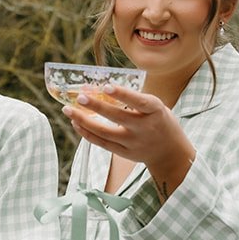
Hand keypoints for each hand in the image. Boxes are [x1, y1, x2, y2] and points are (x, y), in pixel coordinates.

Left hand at [64, 84, 195, 197]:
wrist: (169, 152)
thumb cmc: (159, 121)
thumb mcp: (154, 107)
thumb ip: (131, 99)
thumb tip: (97, 88)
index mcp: (156, 111)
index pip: (139, 102)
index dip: (122, 94)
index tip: (106, 86)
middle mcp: (145, 128)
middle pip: (117, 117)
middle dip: (96, 106)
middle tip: (80, 97)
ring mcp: (133, 143)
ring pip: (104, 132)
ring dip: (83, 120)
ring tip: (68, 109)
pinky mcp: (125, 153)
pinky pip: (102, 143)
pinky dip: (87, 133)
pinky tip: (76, 123)